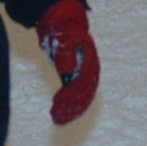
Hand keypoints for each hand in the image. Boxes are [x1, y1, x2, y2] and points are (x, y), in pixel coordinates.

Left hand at [37, 0, 99, 124]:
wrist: (65, 25)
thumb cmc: (63, 32)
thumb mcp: (63, 39)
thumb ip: (66, 53)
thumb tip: (68, 71)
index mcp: (90, 62)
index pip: (83, 84)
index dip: (70, 95)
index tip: (56, 102)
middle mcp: (91, 72)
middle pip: (84, 95)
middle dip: (70, 107)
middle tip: (54, 116)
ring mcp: (86, 77)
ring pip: (83, 100)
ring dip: (70, 112)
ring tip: (56, 120)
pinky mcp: (79, 80)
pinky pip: (78, 98)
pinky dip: (70, 109)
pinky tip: (60, 117)